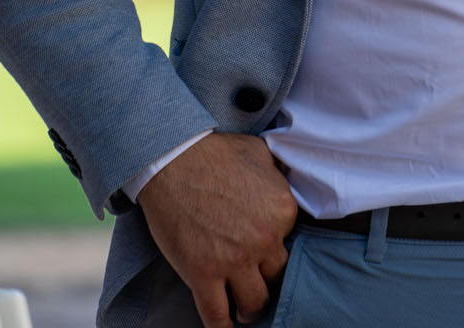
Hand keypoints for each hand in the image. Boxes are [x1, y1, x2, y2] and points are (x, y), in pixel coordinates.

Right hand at [137, 132, 297, 326]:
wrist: (171, 158)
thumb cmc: (215, 153)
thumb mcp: (262, 155)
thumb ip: (279, 178)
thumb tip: (285, 187)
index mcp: (283, 211)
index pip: (291, 242)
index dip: (276, 244)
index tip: (265, 246)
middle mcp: (265, 239)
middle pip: (277, 276)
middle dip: (267, 279)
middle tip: (259, 280)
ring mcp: (234, 261)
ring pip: (254, 303)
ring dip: (251, 309)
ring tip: (246, 310)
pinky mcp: (202, 275)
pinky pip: (217, 316)